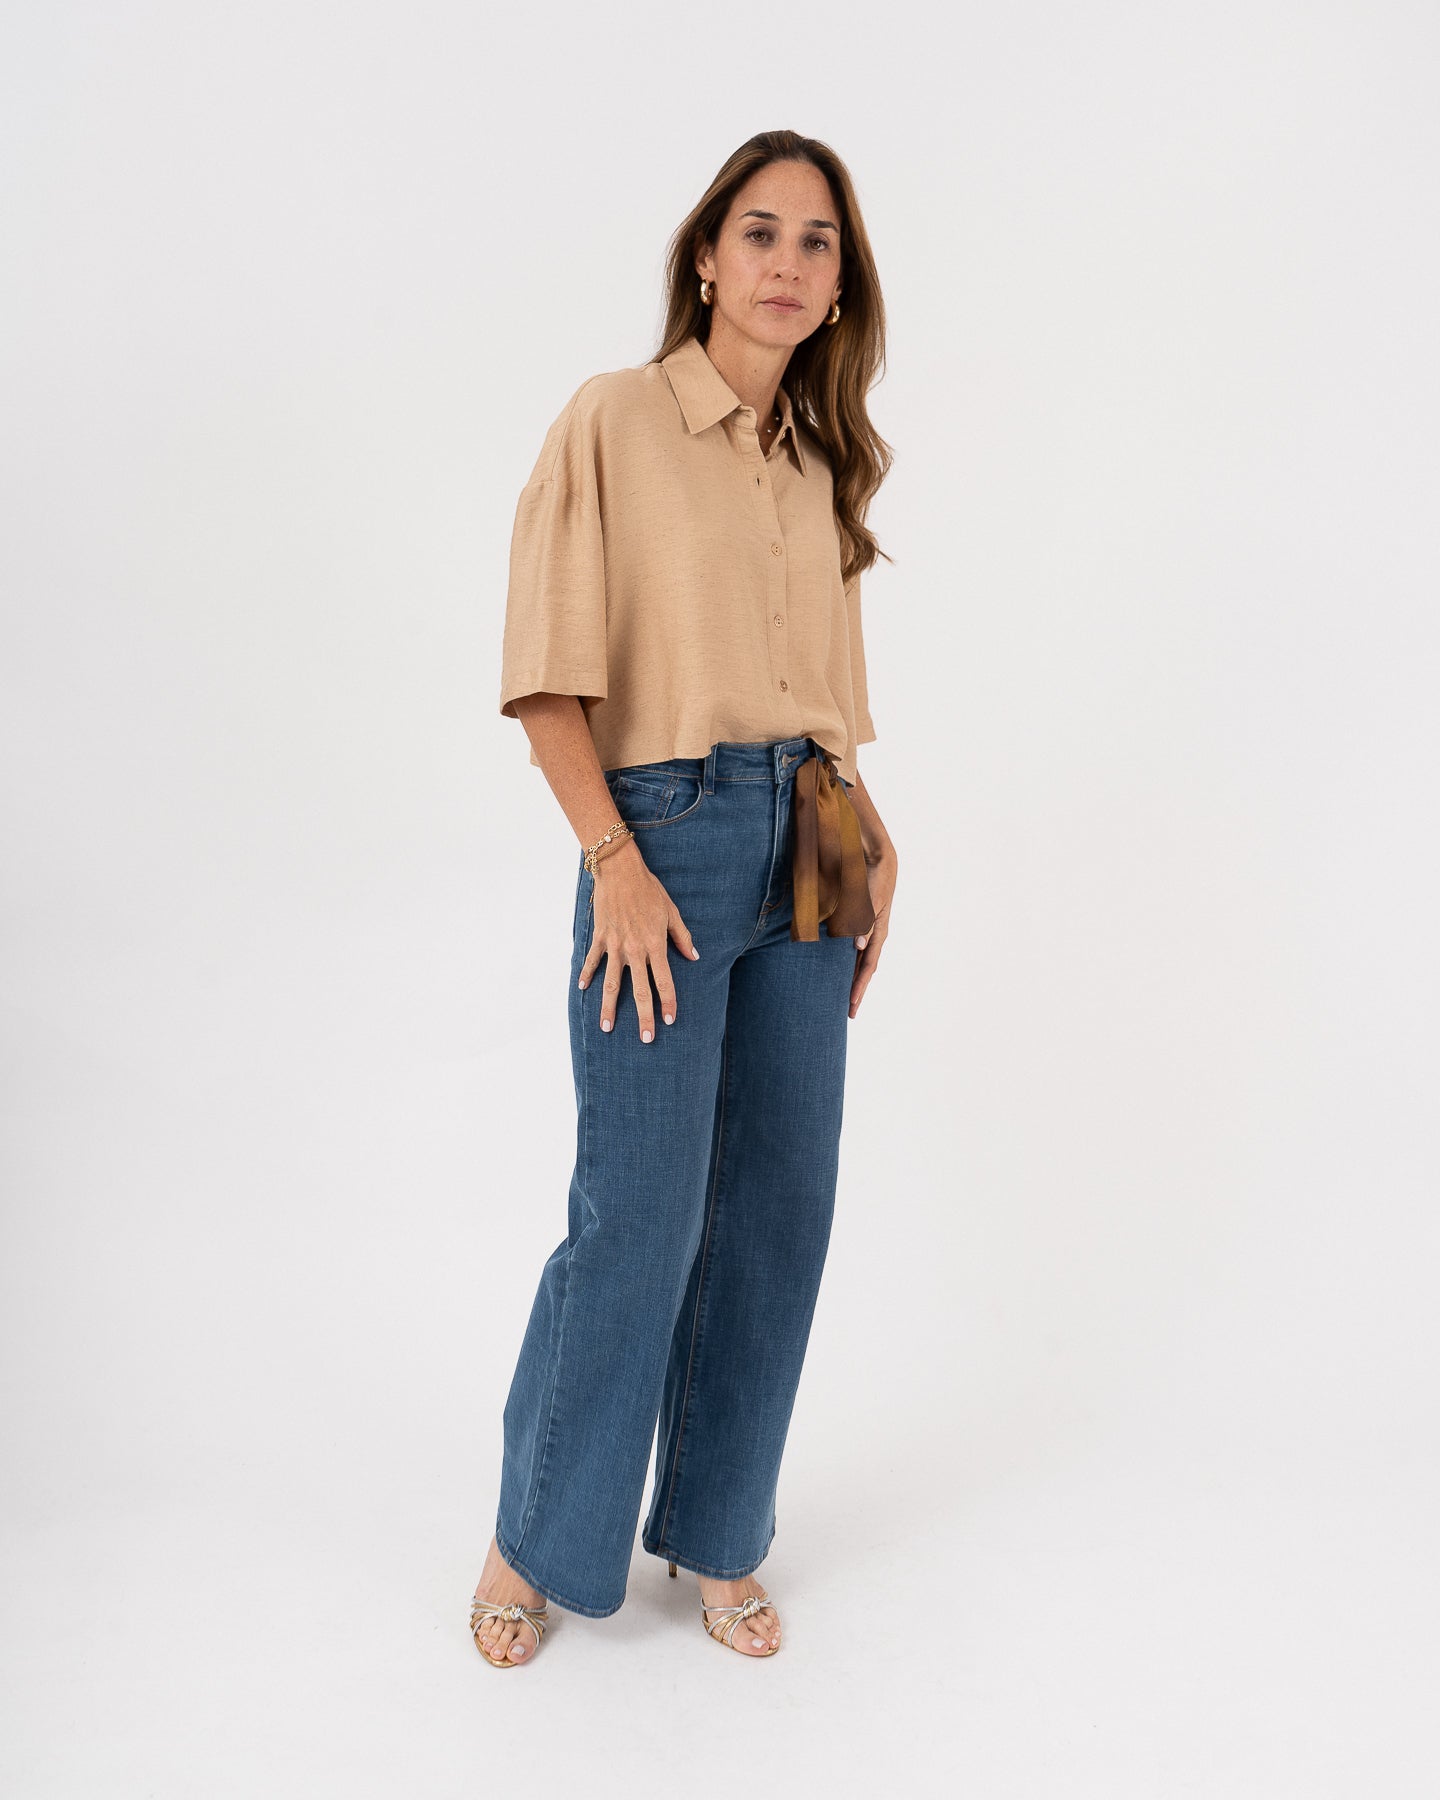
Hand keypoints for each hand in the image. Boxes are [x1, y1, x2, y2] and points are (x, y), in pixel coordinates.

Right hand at [577, 839, 699, 1040]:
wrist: (621, 871)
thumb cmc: (649, 890)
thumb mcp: (671, 912)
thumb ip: (682, 936)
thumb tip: (693, 956)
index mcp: (655, 945)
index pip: (664, 981)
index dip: (668, 1002)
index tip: (669, 1021)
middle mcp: (635, 950)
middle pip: (640, 990)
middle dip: (643, 1017)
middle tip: (646, 1039)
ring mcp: (615, 946)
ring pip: (612, 983)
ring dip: (609, 1007)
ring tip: (607, 1028)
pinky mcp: (600, 937)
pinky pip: (593, 960)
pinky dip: (586, 974)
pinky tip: (582, 989)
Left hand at [849, 850, 895, 1018]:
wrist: (877, 858)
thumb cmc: (873, 877)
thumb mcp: (869, 899)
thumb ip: (863, 920)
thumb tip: (859, 945)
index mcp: (877, 932)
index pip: (867, 966)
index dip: (859, 986)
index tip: (851, 1005)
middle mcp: (872, 934)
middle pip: (863, 969)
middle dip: (856, 990)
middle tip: (847, 1012)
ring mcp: (866, 929)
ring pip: (857, 961)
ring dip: (850, 978)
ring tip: (840, 996)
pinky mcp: (858, 922)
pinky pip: (850, 948)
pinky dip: (845, 961)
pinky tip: (835, 968)